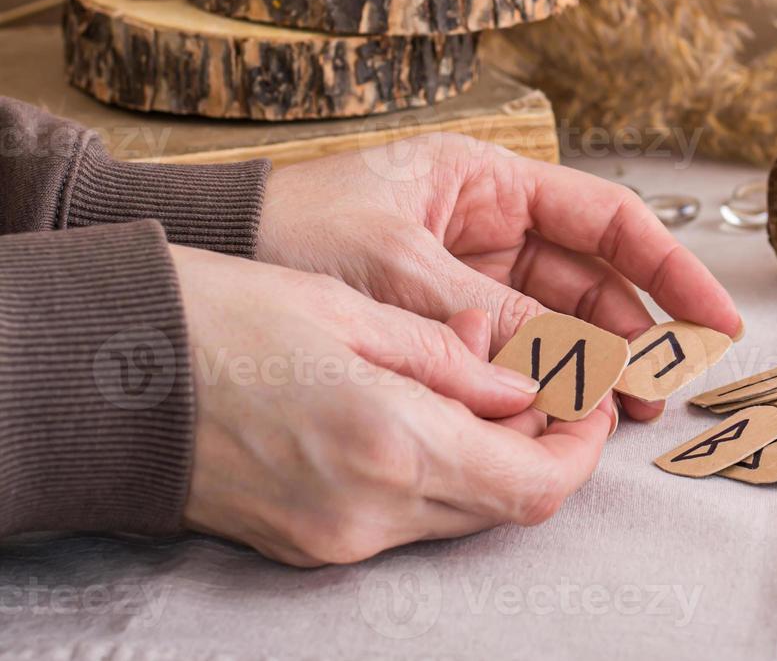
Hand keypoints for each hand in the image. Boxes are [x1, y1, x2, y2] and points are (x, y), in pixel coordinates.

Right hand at [173, 244, 612, 565]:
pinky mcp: (307, 543)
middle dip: (544, 451)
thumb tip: (528, 388)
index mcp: (394, 445)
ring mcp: (335, 537)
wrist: (106, 375)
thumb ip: (455, 360)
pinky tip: (422, 419)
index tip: (592, 402)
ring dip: (492, 463)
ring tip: (487, 395)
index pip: (535, 483)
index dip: (581, 447)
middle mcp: (371, 511)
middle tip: (550, 390)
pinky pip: (405, 518)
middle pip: (504, 505)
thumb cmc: (221, 319)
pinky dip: (436, 475)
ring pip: (459, 514)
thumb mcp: (355, 312)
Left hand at [256, 133, 741, 420]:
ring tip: (630, 410)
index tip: (713, 316)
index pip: (607, 219)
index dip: (668, 268)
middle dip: (636, 329)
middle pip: (593, 277)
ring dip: (596, 361)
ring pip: (559, 319)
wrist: (209, 256)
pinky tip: (565, 408)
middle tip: (666, 387)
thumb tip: (573, 368)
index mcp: (488, 179)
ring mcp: (471, 273)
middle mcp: (490, 223)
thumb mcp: (397, 267)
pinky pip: (513, 348)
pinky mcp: (445, 319)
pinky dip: (542, 377)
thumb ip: (489, 317)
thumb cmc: (291, 230)